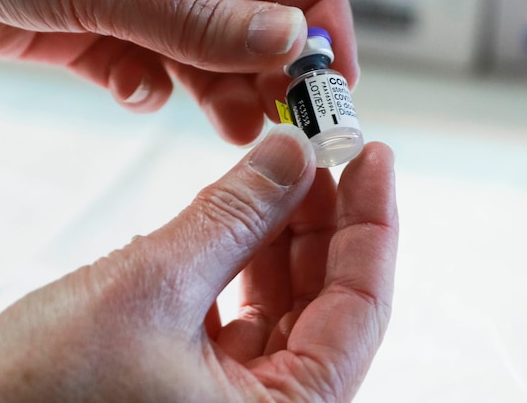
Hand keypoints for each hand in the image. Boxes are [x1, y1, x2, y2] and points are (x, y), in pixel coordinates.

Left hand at [0, 0, 355, 143]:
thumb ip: (199, 17)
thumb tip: (289, 41)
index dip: (317, 7)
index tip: (332, 69)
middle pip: (253, 3)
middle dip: (274, 60)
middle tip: (292, 115)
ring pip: (207, 42)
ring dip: (225, 85)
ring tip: (240, 127)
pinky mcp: (95, 25)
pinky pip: (151, 63)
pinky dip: (153, 86)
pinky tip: (137, 90)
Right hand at [0, 125, 396, 401]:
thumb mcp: (150, 289)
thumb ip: (232, 217)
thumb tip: (290, 156)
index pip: (362, 306)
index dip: (374, 223)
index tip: (376, 158)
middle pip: (327, 300)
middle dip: (325, 218)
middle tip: (321, 149)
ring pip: (284, 303)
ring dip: (282, 232)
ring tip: (277, 168)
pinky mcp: (192, 387)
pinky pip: (241, 314)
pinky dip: (241, 259)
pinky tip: (235, 212)